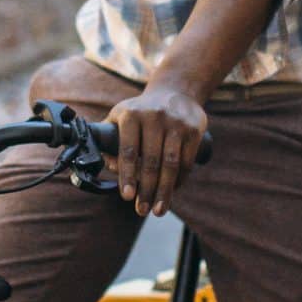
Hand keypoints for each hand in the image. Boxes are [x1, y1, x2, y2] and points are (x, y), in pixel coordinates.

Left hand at [107, 80, 208, 217]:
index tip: (126, 196)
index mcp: (131, 115)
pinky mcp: (194, 129)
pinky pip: (187, 161)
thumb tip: (107, 168)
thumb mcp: (120, 117)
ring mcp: (176, 123)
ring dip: (165, 191)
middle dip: (146, 190)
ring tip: (159, 210)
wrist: (175, 91)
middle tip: (142, 210)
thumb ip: (109, 141)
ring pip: (171, 164)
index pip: (128, 150)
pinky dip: (180, 180)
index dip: (127, 175)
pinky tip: (173, 191)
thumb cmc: (141, 112)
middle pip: (151, 161)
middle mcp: (153, 117)